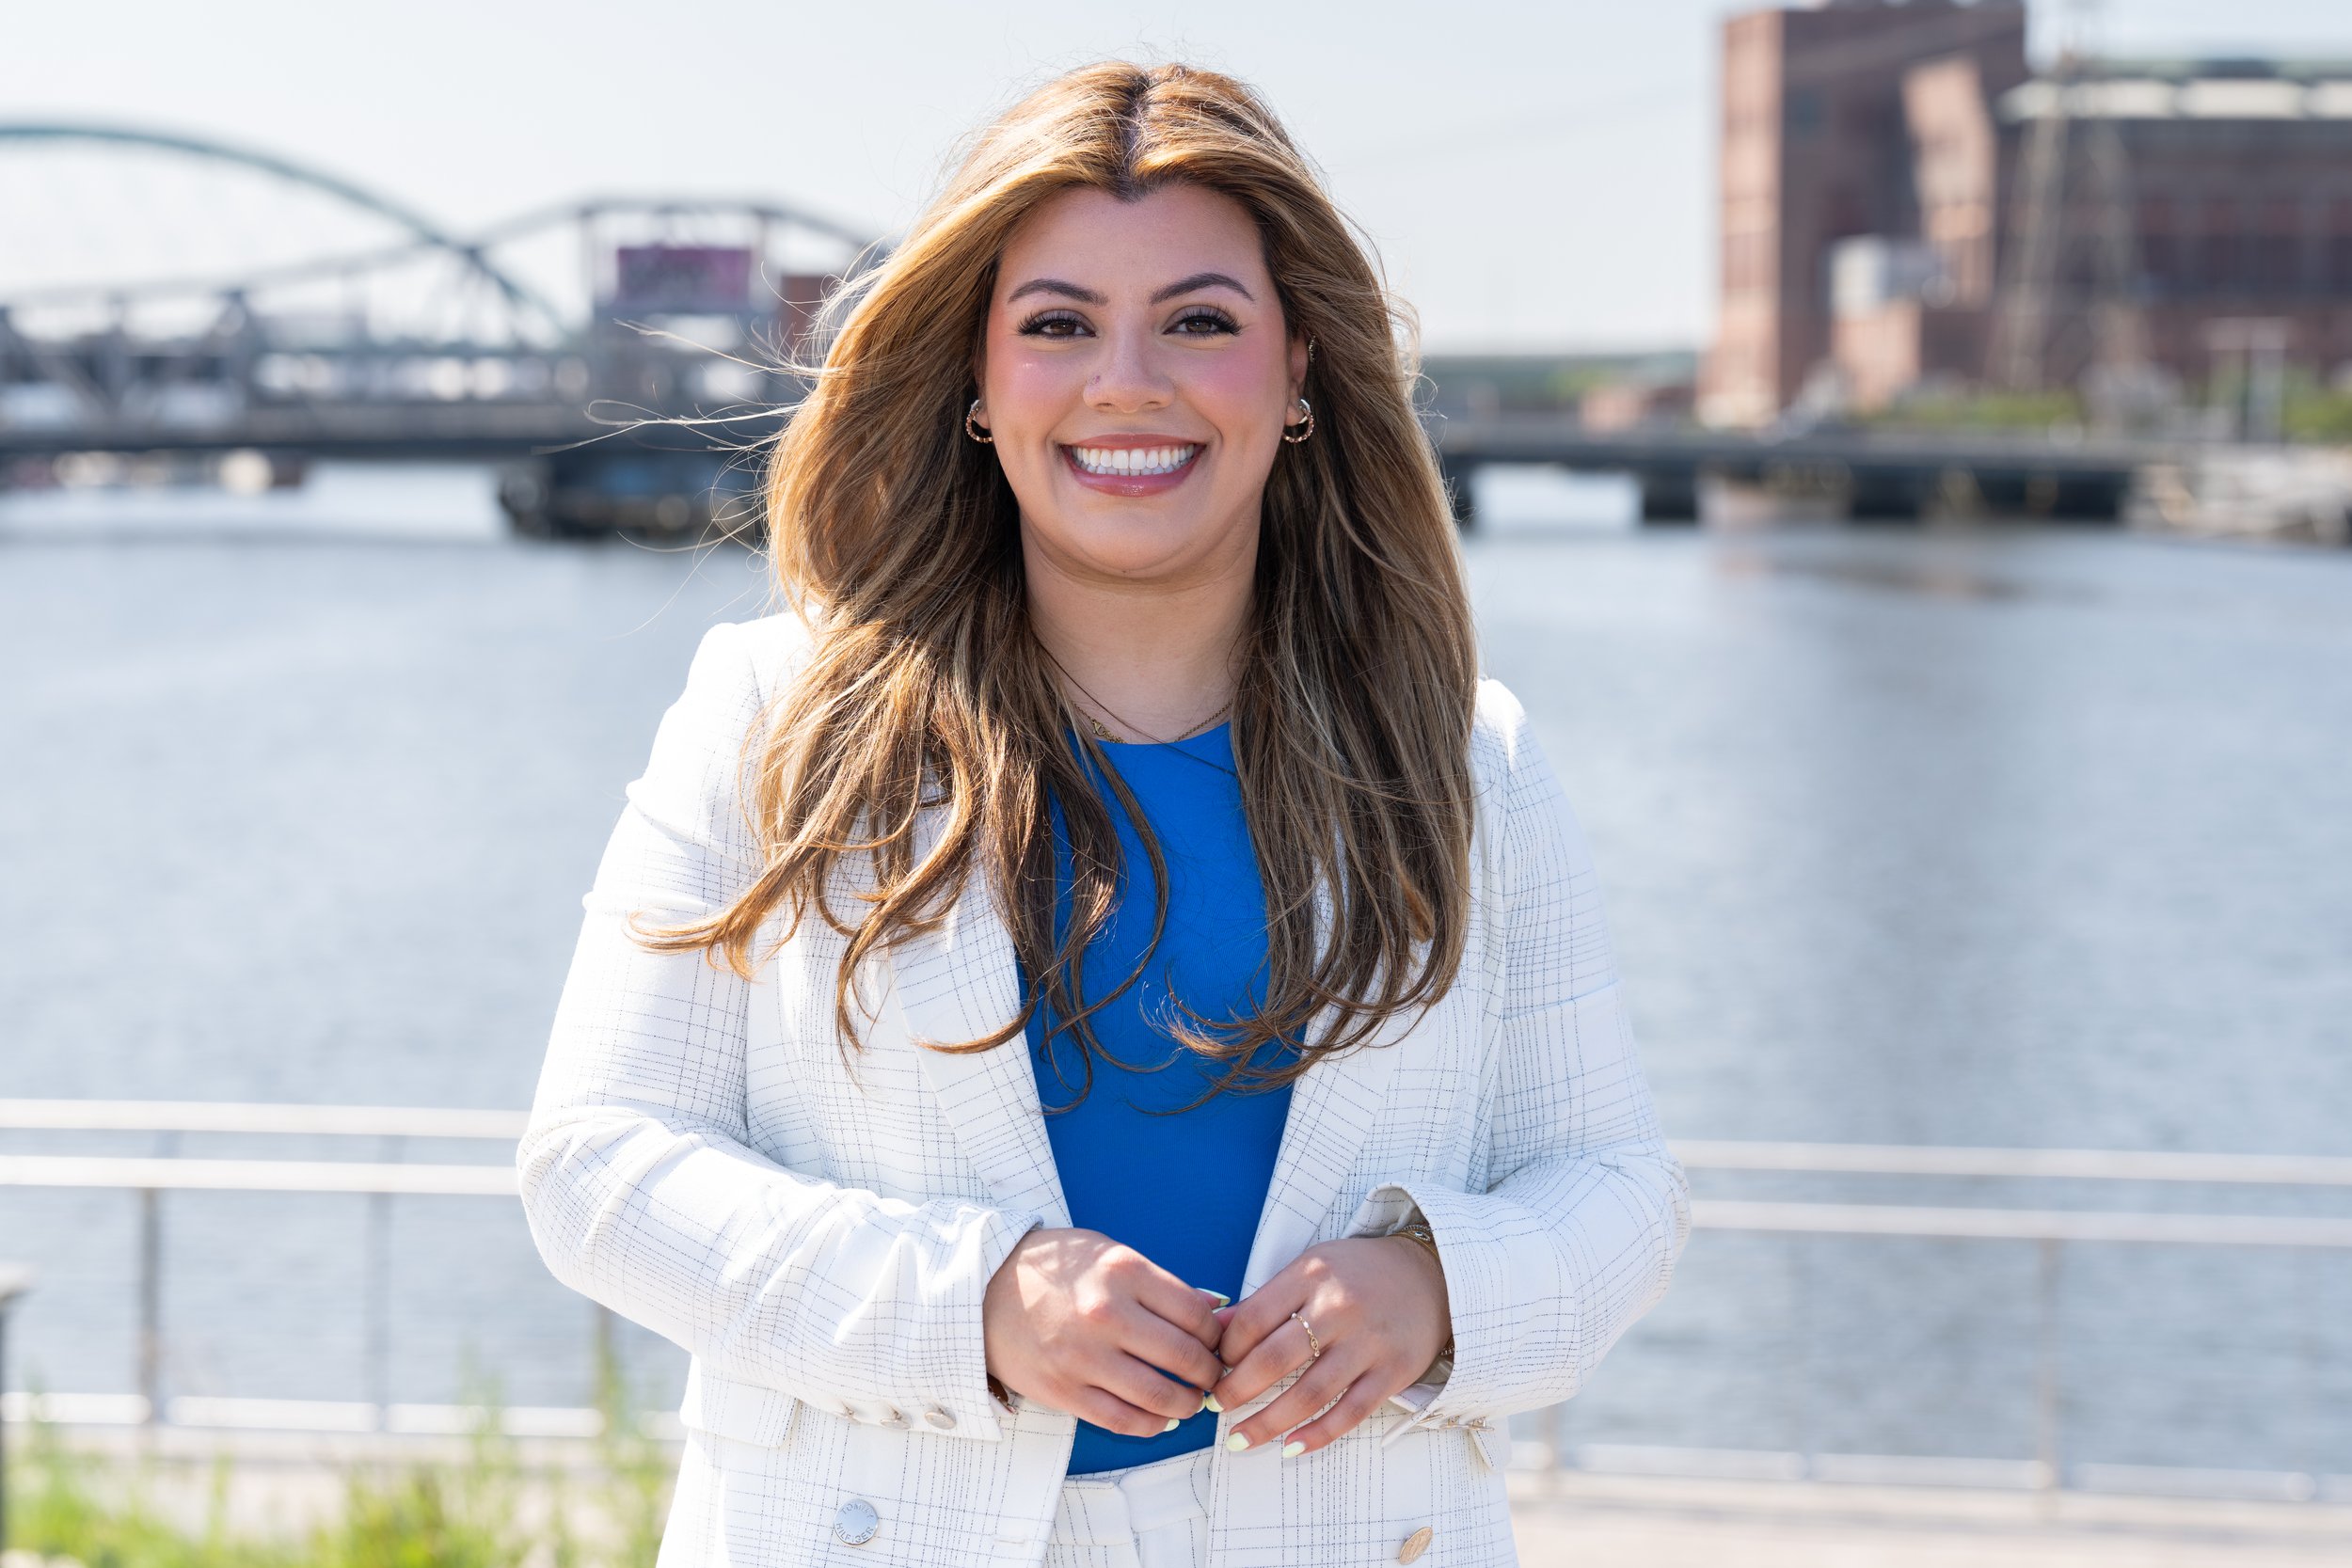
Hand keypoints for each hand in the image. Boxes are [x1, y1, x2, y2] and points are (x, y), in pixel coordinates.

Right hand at [982, 1227, 1225, 1435]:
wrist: (984, 1289)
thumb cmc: (1052, 1268)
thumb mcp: (1109, 1254)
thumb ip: (1160, 1284)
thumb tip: (1215, 1310)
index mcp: (1122, 1272)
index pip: (1196, 1314)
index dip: (1217, 1334)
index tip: (1216, 1342)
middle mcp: (1105, 1314)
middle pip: (1185, 1357)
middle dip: (1209, 1373)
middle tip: (1211, 1375)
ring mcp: (1083, 1357)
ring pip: (1159, 1395)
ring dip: (1187, 1404)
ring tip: (1191, 1400)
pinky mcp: (1063, 1390)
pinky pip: (1122, 1420)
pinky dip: (1152, 1425)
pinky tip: (1160, 1418)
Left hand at [1209, 1235, 1448, 1456]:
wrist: (1433, 1276)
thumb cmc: (1360, 1273)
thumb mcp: (1311, 1268)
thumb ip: (1265, 1300)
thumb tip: (1214, 1330)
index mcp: (1312, 1274)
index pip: (1254, 1319)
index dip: (1226, 1350)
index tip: (1215, 1366)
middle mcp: (1339, 1307)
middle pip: (1275, 1358)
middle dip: (1238, 1389)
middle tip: (1218, 1406)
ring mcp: (1368, 1342)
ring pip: (1309, 1393)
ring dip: (1268, 1423)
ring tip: (1239, 1439)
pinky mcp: (1393, 1372)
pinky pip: (1349, 1412)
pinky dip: (1318, 1434)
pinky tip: (1291, 1447)